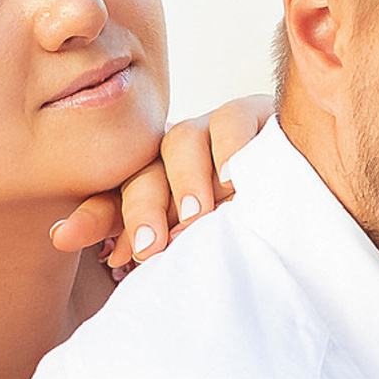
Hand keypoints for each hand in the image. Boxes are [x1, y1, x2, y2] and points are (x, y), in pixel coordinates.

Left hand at [51, 93, 273, 275]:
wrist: (314, 194)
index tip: (64, 238)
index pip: (114, 201)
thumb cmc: (252, 232)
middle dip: (142, 211)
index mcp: (156, 190)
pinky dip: (233, 148)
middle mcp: (176, 157)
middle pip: (145, 173)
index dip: (92, 218)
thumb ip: (165, 250)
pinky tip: (236, 178)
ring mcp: (212, 133)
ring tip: (194, 218)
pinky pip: (234, 122)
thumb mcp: (203, 248)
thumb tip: (114, 263)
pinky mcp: (255, 116)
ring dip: (186, 181)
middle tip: (149, 250)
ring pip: (182, 142)